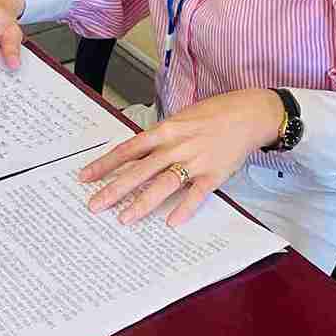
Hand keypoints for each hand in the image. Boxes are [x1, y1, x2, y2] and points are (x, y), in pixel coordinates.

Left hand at [77, 88, 281, 227]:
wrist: (249, 113)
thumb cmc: (214, 114)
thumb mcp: (181, 118)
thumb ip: (160, 137)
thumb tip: (137, 153)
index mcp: (166, 129)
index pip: (129, 148)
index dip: (106, 164)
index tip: (86, 177)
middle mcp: (177, 145)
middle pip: (140, 169)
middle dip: (115, 188)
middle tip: (95, 205)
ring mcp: (196, 160)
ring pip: (164, 183)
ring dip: (143, 202)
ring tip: (124, 219)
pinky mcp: (215, 173)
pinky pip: (197, 193)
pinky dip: (184, 208)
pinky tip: (171, 222)